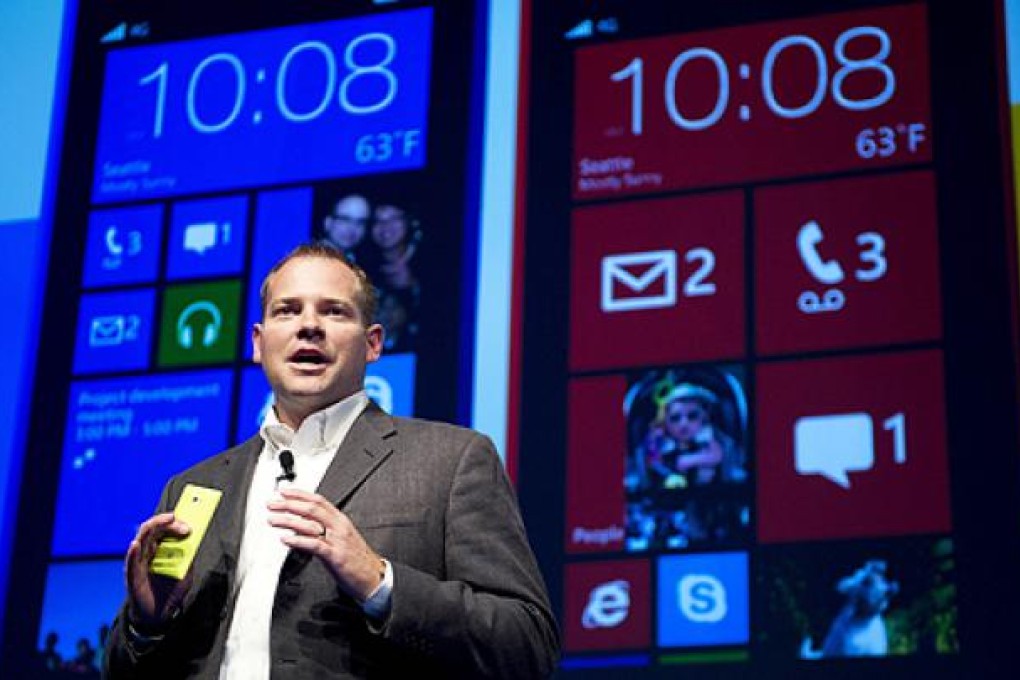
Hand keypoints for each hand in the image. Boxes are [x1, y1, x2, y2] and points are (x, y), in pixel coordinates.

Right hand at [125, 513, 193, 631]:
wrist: (160, 615)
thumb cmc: (170, 591)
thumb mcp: (186, 572)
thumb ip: (189, 557)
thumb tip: (195, 540)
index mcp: (159, 550)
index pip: (163, 529)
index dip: (175, 522)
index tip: (189, 521)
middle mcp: (147, 553)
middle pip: (153, 530)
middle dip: (168, 523)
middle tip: (184, 525)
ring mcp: (138, 564)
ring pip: (142, 539)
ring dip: (155, 527)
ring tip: (166, 521)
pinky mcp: (132, 577)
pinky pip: (131, 564)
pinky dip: (133, 553)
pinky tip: (136, 545)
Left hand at [267, 488, 384, 601]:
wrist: (373, 577)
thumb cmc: (356, 559)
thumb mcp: (340, 539)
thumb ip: (322, 530)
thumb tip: (300, 525)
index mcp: (340, 520)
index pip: (318, 500)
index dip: (300, 494)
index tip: (283, 491)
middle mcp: (339, 527)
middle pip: (312, 509)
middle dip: (289, 504)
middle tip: (272, 504)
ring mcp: (337, 541)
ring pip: (310, 524)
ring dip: (288, 520)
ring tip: (273, 519)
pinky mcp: (335, 556)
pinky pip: (315, 545)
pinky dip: (298, 541)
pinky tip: (286, 539)